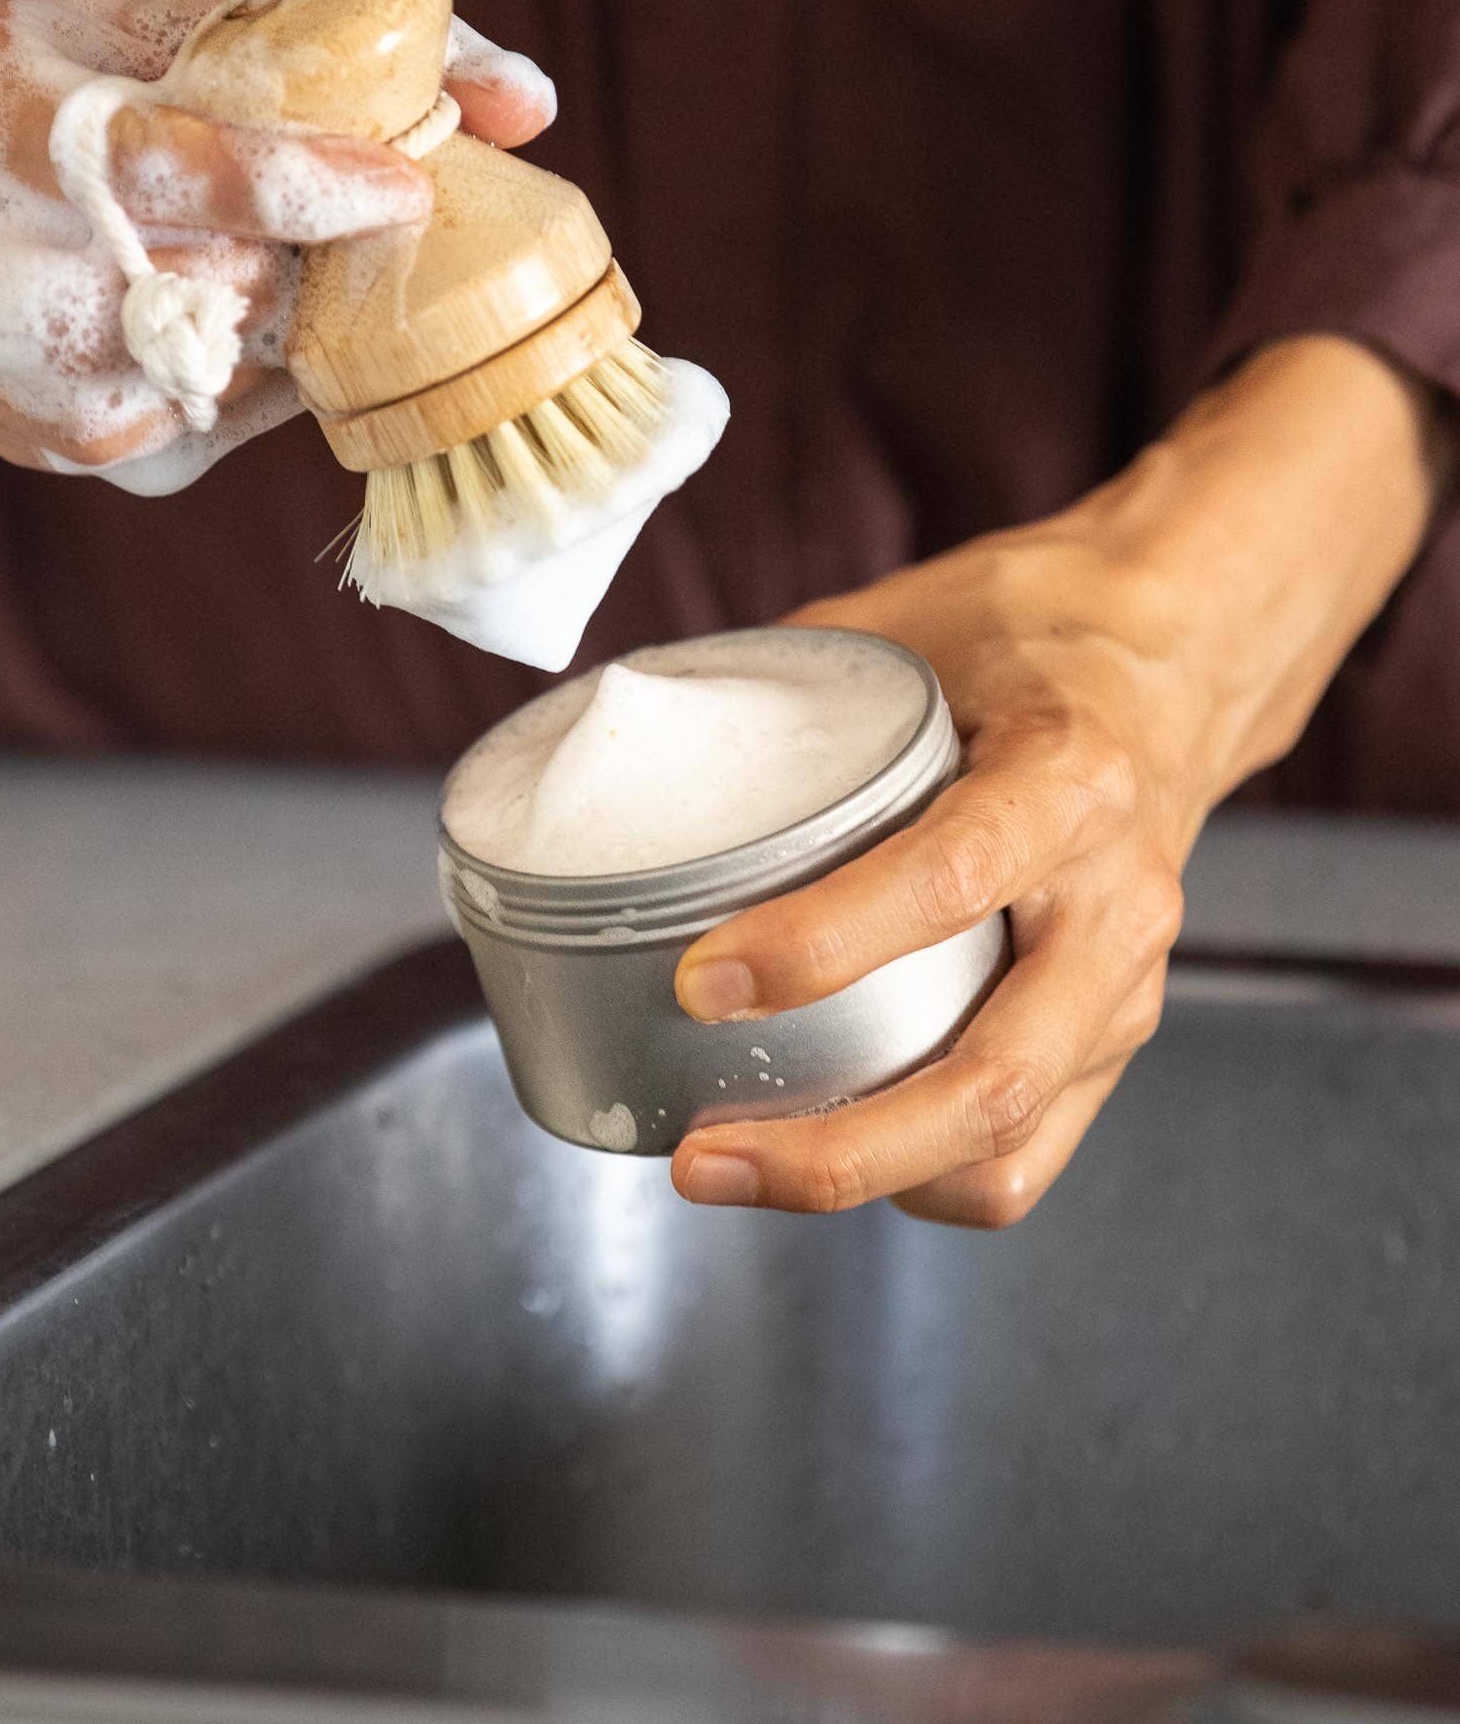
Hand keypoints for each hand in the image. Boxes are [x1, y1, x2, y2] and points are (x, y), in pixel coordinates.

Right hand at [0, 0, 554, 480]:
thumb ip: (376, 27)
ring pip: (97, 408)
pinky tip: (241, 358)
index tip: (402, 187)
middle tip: (328, 261)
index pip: (122, 159)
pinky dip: (200, 423)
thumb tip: (525, 106)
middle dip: (250, 290)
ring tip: (280, 307)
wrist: (6, 56)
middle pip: (100, 301)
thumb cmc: (133, 16)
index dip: (279, 184)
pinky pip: (106, 456)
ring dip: (227, 372)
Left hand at [670, 336, 1453, 1226]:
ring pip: (1009, 1140)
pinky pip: (1027, 1151)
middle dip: (835, 1146)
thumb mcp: (907, 623)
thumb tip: (623, 727)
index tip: (701, 980)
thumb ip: (777, 681)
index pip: (946, 881)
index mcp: (1066, 777)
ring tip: (732, 1168)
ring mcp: (1126, 984)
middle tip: (699, 1156)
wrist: (1180, 656)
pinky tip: (830, 1153)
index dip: (819, 946)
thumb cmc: (1030, 635)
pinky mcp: (1113, 1035)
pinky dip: (921, 1178)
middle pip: (990, 1077)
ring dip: (863, 1179)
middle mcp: (1114, 900)